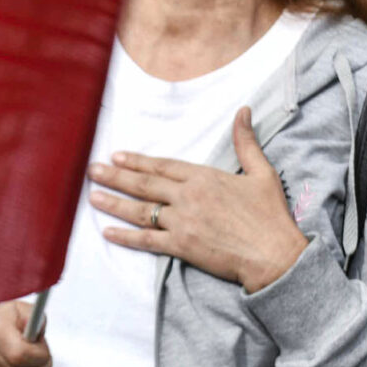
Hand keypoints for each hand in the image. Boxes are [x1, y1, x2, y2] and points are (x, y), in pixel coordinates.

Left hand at [88, 107, 309, 291]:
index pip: (163, 166)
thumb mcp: (261, 173)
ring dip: (114, 203)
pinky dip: (126, 237)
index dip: (138, 161)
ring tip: (92, 196)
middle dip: (115, 176)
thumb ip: (246, 142)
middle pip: (145, 184)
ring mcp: (183, 222)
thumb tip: (243, 111)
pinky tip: (108, 232)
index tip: (117, 155)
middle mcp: (189, 197)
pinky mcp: (182, 247)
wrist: (275, 255)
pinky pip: (148, 241)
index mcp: (205, 177)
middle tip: (92, 171)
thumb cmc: (270, 216)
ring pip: (141, 210)